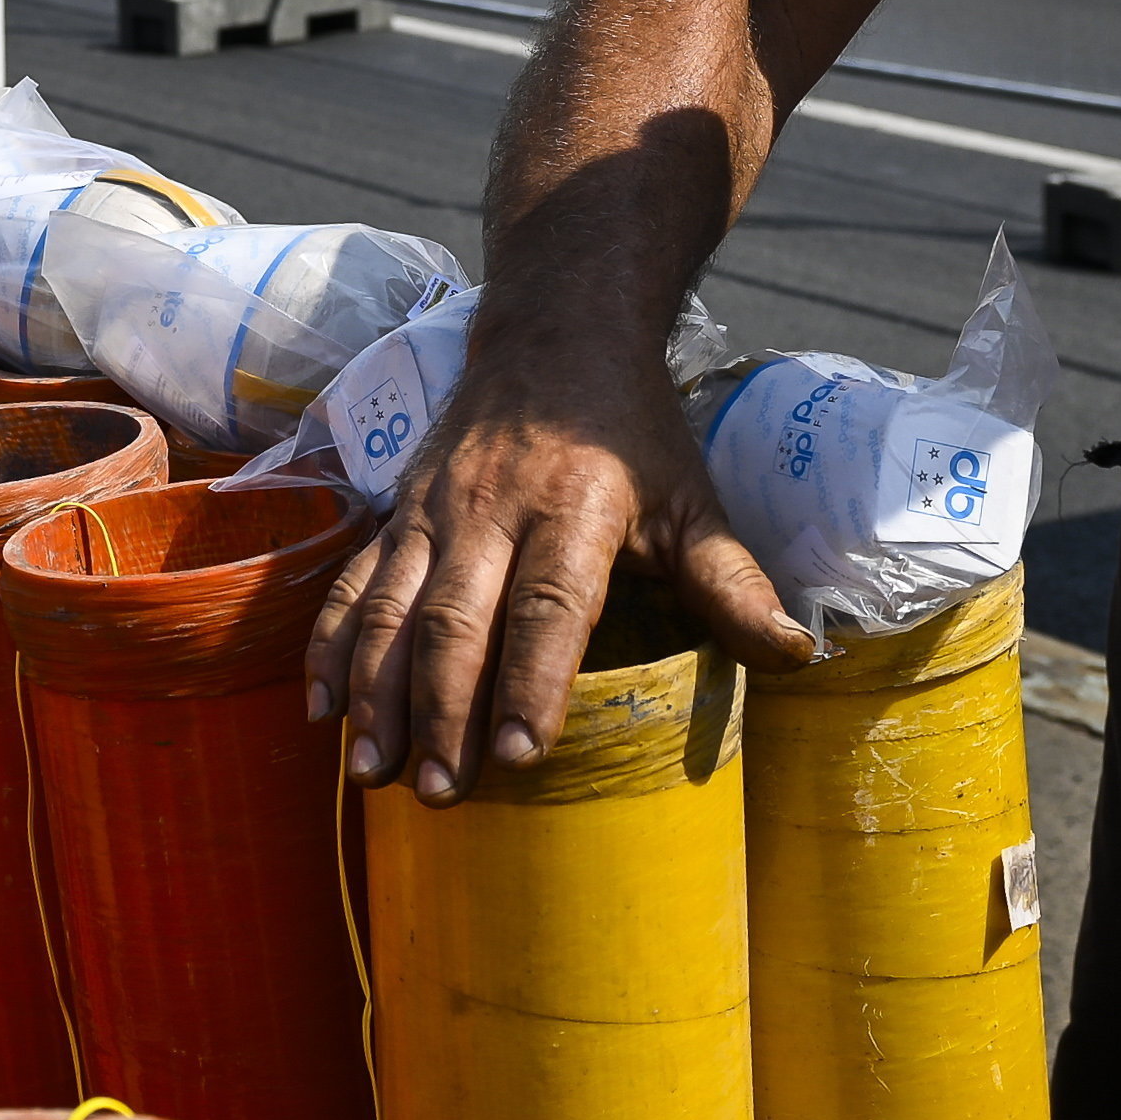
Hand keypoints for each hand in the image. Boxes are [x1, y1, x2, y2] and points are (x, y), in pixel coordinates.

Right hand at [312, 314, 811, 801]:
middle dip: (442, 711)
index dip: (533, 680)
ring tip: (373, 771)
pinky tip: (322, 709)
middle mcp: (491, 509)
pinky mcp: (395, 514)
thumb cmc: (632, 431)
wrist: (554, 329)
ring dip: (378, 694)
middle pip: (458, 620)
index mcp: (575, 507)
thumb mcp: (693, 500)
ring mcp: (432, 512)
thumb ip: (734, 583)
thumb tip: (798, 656)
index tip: (522, 754)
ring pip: (393, 609)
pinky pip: (354, 586)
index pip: (550, 604)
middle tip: (441, 790)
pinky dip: (333, 648)